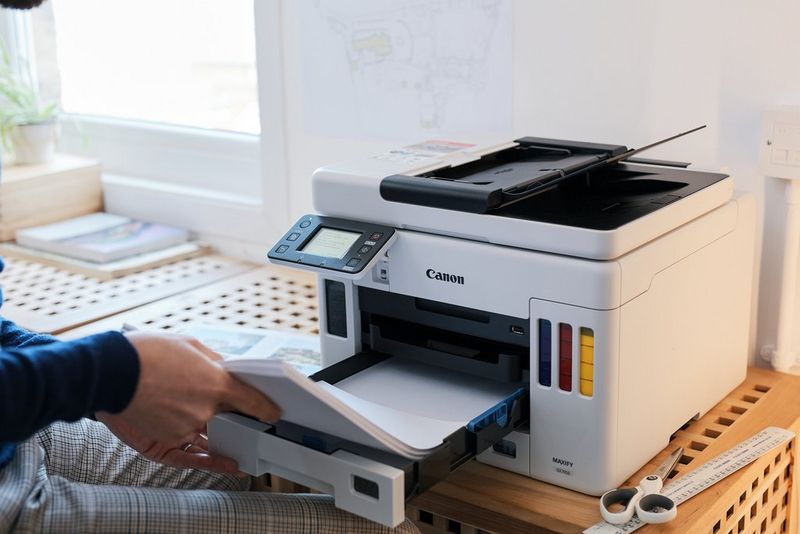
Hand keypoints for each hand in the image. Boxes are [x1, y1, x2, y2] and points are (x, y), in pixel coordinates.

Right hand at [98, 332, 279, 470]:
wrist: (108, 372)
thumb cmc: (146, 352)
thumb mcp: (189, 344)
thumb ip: (215, 360)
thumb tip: (228, 368)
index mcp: (217, 385)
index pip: (253, 401)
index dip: (266, 408)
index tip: (273, 414)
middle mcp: (206, 410)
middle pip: (231, 415)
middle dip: (235, 412)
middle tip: (238, 409)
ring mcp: (186, 428)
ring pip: (208, 429)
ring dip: (209, 423)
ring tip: (197, 412)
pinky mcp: (166, 441)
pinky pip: (187, 442)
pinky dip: (190, 435)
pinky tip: (191, 433)